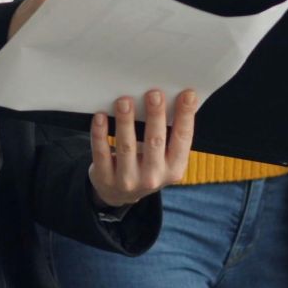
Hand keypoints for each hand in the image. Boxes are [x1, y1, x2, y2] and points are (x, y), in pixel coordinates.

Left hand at [88, 88, 195, 207]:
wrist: (119, 194)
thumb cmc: (146, 166)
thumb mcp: (164, 159)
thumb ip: (168, 135)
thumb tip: (174, 98)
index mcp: (173, 169)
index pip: (183, 139)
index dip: (186, 116)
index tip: (188, 94)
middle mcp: (153, 177)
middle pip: (155, 141)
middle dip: (155, 116)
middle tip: (154, 94)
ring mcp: (128, 179)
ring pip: (127, 146)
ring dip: (125, 122)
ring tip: (124, 101)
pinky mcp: (105, 177)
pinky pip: (101, 153)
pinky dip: (100, 134)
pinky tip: (100, 117)